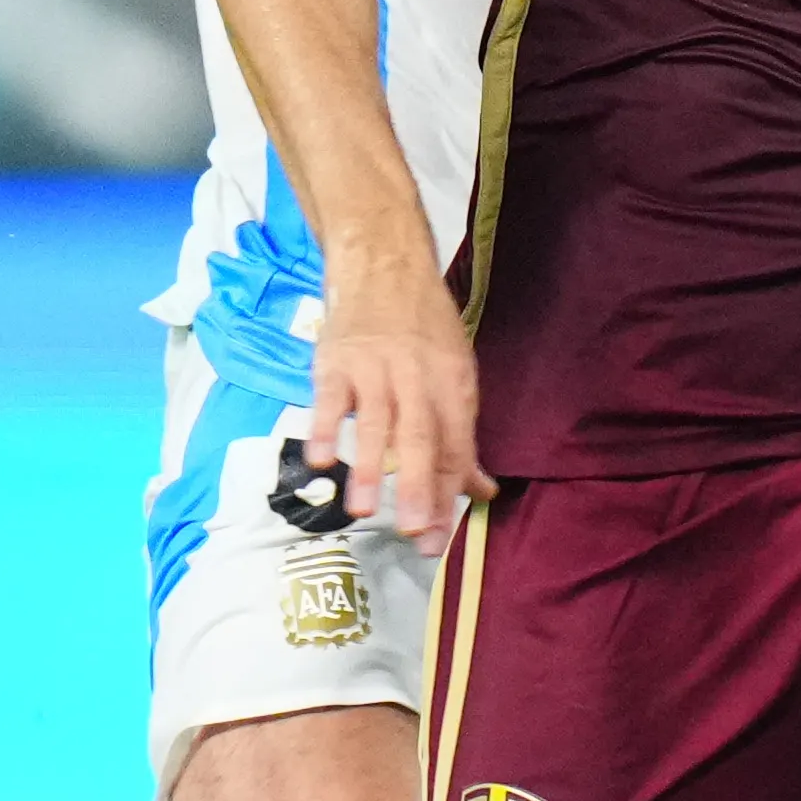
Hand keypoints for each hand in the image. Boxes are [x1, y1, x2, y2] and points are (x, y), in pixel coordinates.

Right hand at [302, 259, 489, 547]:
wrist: (385, 262)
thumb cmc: (424, 328)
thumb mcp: (455, 375)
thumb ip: (462, 439)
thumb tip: (482, 491)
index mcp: (453, 384)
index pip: (453, 446)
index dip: (447, 493)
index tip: (439, 538)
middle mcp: (418, 376)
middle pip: (419, 437)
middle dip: (417, 487)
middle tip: (414, 532)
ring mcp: (375, 367)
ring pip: (374, 422)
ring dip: (368, 467)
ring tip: (363, 511)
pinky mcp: (336, 359)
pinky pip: (330, 397)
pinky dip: (323, 427)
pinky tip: (319, 460)